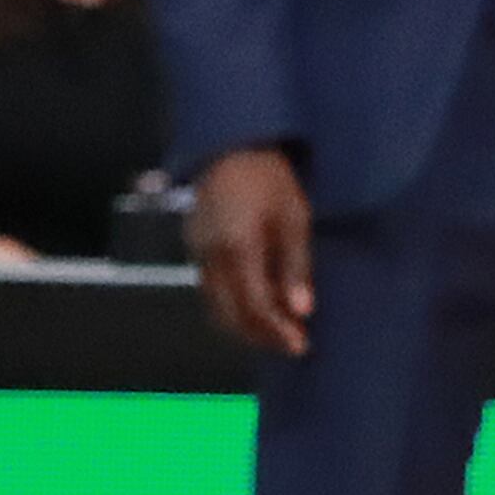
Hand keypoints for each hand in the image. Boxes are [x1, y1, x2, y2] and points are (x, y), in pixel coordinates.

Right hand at [191, 144, 315, 359]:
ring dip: (245, 327)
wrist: (231, 149)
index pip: (254, 305)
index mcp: (236, 248)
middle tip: (292, 345)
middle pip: (231, 314)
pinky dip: (232, 309)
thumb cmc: (270, 179)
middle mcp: (209, 256)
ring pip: (216, 308)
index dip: (276, 331)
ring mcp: (196, 254)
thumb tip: (302, 311)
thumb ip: (296, 266)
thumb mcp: (294, 218)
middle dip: (261, 336)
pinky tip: (256, 311)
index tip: (300, 346)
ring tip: (278, 332)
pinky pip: (210, 292)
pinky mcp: (193, 251)